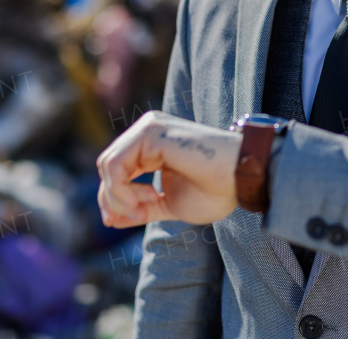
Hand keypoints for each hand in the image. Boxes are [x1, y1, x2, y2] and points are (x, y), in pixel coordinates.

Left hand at [96, 111, 242, 227]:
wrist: (241, 178)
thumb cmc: (215, 189)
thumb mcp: (168, 204)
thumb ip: (140, 208)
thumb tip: (109, 220)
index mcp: (152, 144)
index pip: (115, 169)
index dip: (114, 199)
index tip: (129, 220)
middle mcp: (147, 131)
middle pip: (106, 167)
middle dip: (113, 198)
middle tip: (137, 217)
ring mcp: (148, 128)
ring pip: (107, 166)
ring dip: (118, 197)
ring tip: (141, 211)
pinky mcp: (150, 132)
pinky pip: (116, 165)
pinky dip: (121, 190)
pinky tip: (143, 202)